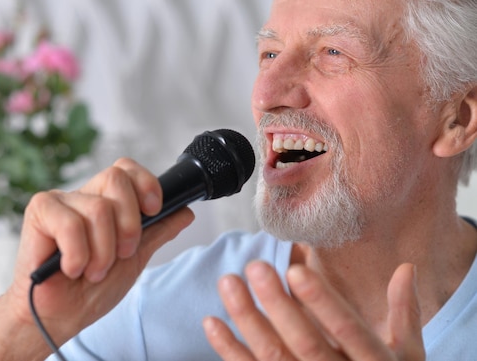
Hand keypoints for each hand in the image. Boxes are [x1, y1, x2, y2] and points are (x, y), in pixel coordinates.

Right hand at [4, 158, 194, 346]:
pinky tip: (71, 269)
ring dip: (102, 252)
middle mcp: (83, 196)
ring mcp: (59, 202)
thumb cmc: (90, 290)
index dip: (145, 183)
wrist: (59, 318)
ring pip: (98, 209)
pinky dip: (78, 255)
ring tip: (93, 271)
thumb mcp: (134, 260)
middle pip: (115, 178)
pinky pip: (71, 225)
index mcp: (105, 202)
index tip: (154, 210)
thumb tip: (186, 212)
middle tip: (121, 254)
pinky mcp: (39, 212)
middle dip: (128, 223)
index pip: (126, 169)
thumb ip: (157, 233)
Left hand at [203, 261, 424, 360]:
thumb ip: (404, 313)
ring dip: (247, 320)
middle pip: (304, 342)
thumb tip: (405, 267)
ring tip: (228, 283)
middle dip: (277, 305)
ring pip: (273, 356)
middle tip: (255, 267)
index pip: (348, 329)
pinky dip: (230, 350)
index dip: (322, 302)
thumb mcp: (407, 356)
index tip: (297, 270)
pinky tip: (211, 322)